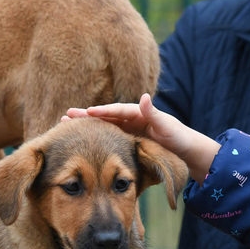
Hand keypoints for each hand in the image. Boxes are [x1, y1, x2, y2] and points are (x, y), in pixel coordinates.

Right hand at [66, 93, 219, 181]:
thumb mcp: (168, 128)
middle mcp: (131, 119)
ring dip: (86, 125)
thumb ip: (155, 114)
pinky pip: (107, 136)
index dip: (102, 111)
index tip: (87, 112)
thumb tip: (145, 97)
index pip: (118, 110)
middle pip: (105, 116)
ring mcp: (127, 129)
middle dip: (86, 116)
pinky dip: (94, 135)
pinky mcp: (125, 139)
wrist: (184, 151)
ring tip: (65, 123)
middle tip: (67, 115)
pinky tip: (80, 138)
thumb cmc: (178, 139)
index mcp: (140, 113)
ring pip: (102, 126)